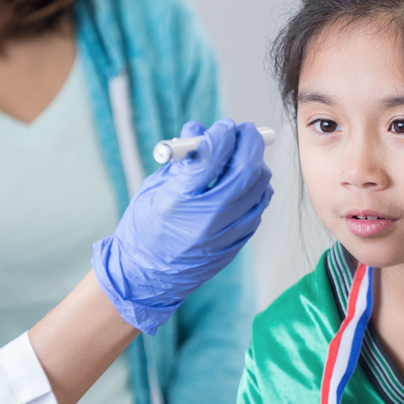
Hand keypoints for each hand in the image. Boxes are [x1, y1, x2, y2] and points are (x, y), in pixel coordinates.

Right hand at [92, 119, 272, 334]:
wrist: (146, 276)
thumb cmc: (144, 228)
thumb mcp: (154, 187)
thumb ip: (182, 159)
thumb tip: (199, 128)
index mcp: (178, 199)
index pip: (212, 155)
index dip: (222, 134)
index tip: (224, 126)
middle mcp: (205, 217)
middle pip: (245, 170)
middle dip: (250, 143)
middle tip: (245, 132)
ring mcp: (224, 234)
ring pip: (259, 188)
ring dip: (256, 165)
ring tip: (243, 158)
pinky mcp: (236, 244)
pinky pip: (258, 208)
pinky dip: (256, 190)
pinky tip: (245, 185)